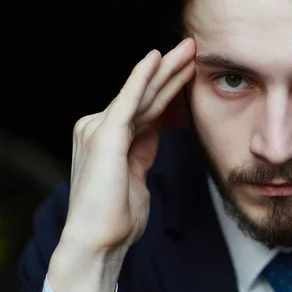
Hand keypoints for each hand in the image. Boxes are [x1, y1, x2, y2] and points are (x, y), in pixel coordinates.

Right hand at [48, 38, 196, 291]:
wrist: (98, 242)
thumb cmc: (118, 217)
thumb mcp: (136, 175)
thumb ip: (142, 149)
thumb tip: (154, 129)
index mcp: (110, 139)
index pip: (145, 108)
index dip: (169, 89)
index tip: (190, 72)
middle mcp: (100, 128)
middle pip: (144, 96)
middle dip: (170, 72)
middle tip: (193, 49)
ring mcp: (99, 130)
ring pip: (141, 94)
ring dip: (166, 70)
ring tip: (188, 49)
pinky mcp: (104, 136)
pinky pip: (128, 102)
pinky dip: (142, 79)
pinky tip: (156, 59)